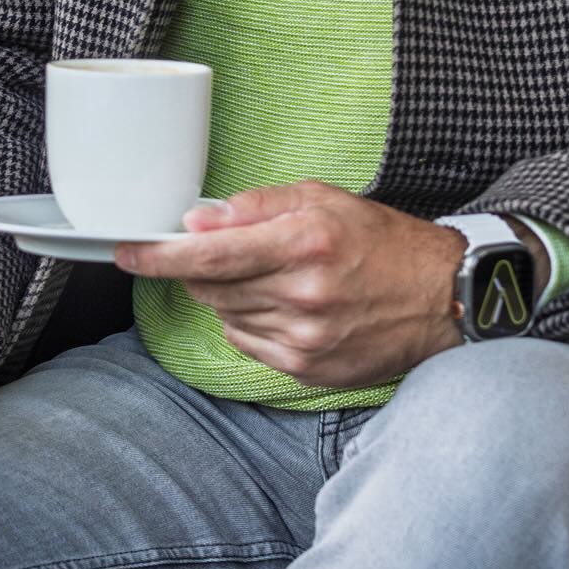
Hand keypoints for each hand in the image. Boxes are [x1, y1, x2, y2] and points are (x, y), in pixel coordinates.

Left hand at [115, 181, 466, 388]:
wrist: (441, 298)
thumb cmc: (383, 242)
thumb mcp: (323, 199)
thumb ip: (256, 206)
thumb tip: (198, 219)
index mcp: (303, 243)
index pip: (208, 255)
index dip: (159, 255)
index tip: (127, 252)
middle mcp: (301, 294)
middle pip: (209, 288)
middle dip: (200, 269)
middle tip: (223, 252)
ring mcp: (304, 338)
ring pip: (225, 316)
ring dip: (229, 295)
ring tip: (270, 276)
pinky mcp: (307, 369)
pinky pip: (248, 344)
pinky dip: (249, 322)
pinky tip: (280, 305)